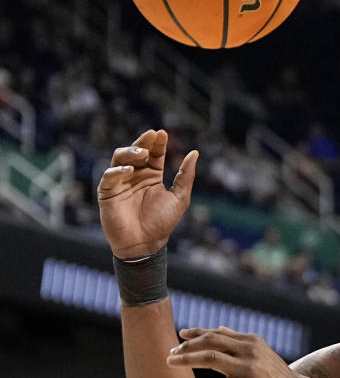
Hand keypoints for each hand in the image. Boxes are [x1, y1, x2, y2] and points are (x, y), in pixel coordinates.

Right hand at [97, 129, 197, 257]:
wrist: (145, 244)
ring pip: (120, 159)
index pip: (154, 154)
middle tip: (152, 135)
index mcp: (152, 176)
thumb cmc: (162, 222)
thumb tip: (195, 153)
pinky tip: (130, 171)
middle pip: (136, 152)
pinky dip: (118, 171)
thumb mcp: (179, 197)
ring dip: (130, 152)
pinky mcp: (107, 192)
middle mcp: (135, 176)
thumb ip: (186, 176)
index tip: (162, 133)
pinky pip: (109, 176)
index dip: (158, 143)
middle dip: (143, 142)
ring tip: (143, 153)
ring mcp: (121, 183)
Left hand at [167, 327, 309, 377]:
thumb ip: (239, 341)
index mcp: (251, 342)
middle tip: (170, 354)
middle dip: (187, 347)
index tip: (179, 337)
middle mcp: (249, 352)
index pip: (216, 333)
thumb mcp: (262, 353)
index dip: (196, 334)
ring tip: (170, 364)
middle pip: (210, 342)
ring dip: (186, 360)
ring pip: (210, 360)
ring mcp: (249, 371)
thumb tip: (219, 328)